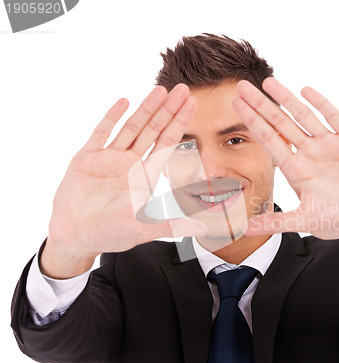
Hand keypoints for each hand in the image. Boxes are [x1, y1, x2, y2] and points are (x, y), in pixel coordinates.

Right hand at [42, 85, 205, 277]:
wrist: (77, 237)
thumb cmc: (111, 234)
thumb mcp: (145, 229)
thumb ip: (173, 226)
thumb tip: (202, 228)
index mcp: (145, 175)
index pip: (167, 144)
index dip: (180, 124)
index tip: (193, 106)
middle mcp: (129, 162)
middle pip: (153, 130)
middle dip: (168, 110)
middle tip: (183, 89)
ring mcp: (109, 158)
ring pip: (131, 128)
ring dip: (145, 109)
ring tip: (160, 90)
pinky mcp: (88, 158)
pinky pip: (101, 134)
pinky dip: (112, 118)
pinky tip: (124, 102)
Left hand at [233, 78, 338, 239]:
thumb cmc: (337, 219)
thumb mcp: (303, 221)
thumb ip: (275, 223)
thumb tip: (242, 231)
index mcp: (296, 169)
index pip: (269, 140)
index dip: (253, 122)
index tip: (235, 104)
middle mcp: (308, 153)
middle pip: (281, 123)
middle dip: (262, 105)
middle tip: (241, 85)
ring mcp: (329, 145)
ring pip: (304, 116)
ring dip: (287, 99)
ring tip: (268, 82)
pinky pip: (335, 118)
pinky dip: (322, 105)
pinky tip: (306, 91)